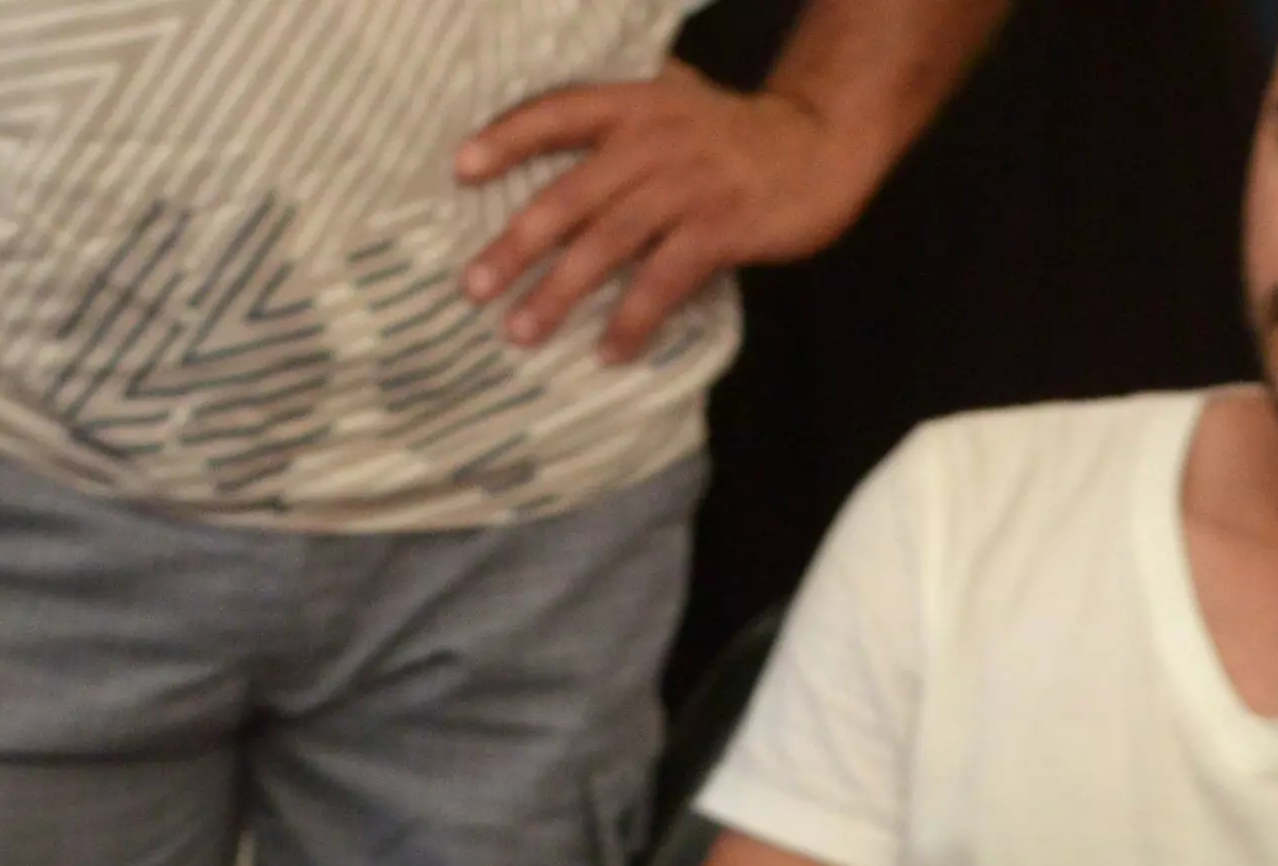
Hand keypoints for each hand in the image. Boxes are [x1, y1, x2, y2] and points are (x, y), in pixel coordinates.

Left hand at [454, 60, 889, 358]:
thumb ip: (621, 119)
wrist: (818, 144)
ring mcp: (686, 186)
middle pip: (570, 195)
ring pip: (608, 243)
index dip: (507, 138)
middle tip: (472, 287)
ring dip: (560, 292)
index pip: (557, 113)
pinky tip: (608, 351)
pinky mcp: (720, 228)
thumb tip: (551, 149)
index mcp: (633, 105)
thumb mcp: (674, 103)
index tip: (459, 170)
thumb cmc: (734, 133)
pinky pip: (663, 280)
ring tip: (522, 332)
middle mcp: (652, 140)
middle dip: (516, 245)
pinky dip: (633, 319)